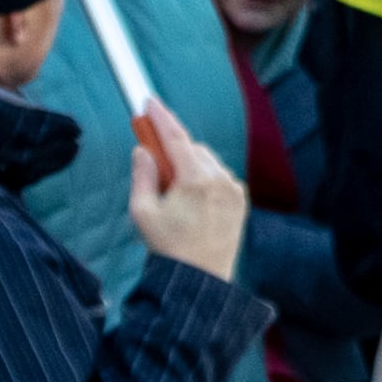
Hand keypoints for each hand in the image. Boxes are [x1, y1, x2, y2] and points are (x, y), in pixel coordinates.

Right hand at [124, 106, 247, 279]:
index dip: (160, 117)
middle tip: (154, 159)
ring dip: (189, 164)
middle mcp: (219, 179)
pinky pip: (218, 175)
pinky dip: (204, 177)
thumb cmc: (168, 247)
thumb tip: (143, 149)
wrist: (200, 279)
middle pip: (191, 147)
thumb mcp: (142, 212)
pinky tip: (192, 200)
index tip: (148, 101)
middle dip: (172, 148)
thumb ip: (142, 174)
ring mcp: (233, 189)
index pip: (176, 138)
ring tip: (174, 192)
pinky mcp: (240, 199)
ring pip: (206, 160)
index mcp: (195, 180)